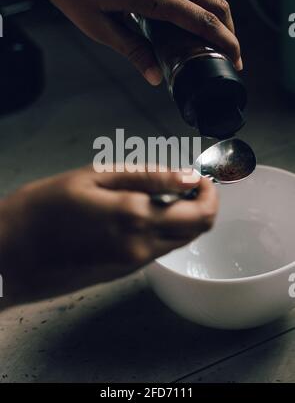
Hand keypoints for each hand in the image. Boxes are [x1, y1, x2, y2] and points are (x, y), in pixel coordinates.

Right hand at [0, 165, 217, 305]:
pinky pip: (160, 248)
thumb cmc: (44, 207)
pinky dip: (165, 228)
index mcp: (136, 217)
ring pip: (181, 241)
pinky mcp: (125, 270)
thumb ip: (147, 176)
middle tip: (187, 182)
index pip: (200, 213)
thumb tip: (188, 176)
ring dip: (184, 216)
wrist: (13, 253)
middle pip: (197, 230)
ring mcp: (134, 262)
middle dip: (202, 204)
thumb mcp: (94, 176)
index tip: (201, 176)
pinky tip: (144, 210)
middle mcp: (142, 245)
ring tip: (163, 192)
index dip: (210, 192)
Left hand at [6, 0, 241, 83]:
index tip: (236, 58)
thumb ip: (132, 51)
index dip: (225, 42)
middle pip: (213, 2)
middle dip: (228, 28)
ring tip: (215, 28)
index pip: (201, 22)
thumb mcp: (98, 27)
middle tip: (230, 50)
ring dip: (217, 6)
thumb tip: (155, 76)